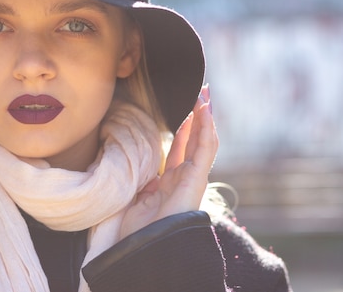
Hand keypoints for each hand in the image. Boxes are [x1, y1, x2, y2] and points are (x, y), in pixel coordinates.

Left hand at [120, 85, 217, 238]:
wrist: (146, 247)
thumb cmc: (138, 229)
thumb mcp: (135, 195)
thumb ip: (140, 177)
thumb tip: (138, 164)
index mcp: (170, 180)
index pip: (180, 147)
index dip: (183, 128)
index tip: (183, 109)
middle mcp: (184, 177)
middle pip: (194, 140)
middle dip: (196, 117)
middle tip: (199, 94)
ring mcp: (193, 177)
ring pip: (203, 140)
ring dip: (204, 117)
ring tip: (204, 95)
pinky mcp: (197, 178)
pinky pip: (206, 148)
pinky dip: (207, 127)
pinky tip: (205, 109)